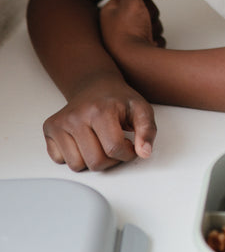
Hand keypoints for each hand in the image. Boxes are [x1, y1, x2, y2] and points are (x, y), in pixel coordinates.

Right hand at [42, 74, 156, 170]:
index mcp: (100, 110)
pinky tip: (84, 142)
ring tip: (101, 144)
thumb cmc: (119, 100)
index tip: (131, 146)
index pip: (114, 149)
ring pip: (77, 165)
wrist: (95, 86)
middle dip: (111, 160)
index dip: (128, 154)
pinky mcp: (49, 129)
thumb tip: (144, 152)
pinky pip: (60, 160)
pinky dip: (75, 156)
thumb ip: (148, 131)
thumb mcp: (141, 110)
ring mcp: (59, 123)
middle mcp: (76, 116)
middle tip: (116, 146)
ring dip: (92, 160)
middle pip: (95, 162)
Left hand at [100, 0, 166, 62]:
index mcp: (110, 13)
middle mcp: (117, 26)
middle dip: (150, 13)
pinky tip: (150, 42)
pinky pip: (155, 37)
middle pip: (143, 10)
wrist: (135, 59)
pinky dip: (156, 39)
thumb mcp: (130, 1)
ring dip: (154, 26)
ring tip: (147, 33)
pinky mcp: (141, 48)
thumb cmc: (129, 32)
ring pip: (151, 23)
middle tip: (144, 18)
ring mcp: (130, 38)